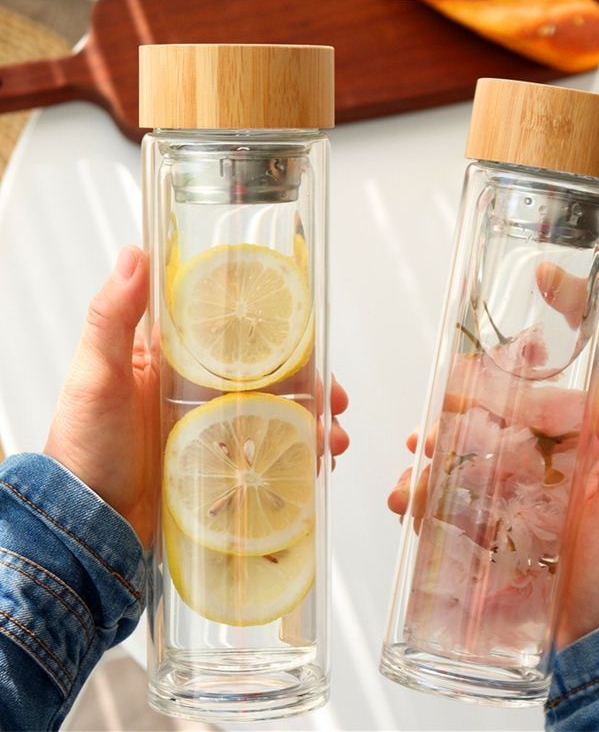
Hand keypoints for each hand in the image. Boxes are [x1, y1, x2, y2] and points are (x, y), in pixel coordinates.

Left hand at [45, 246, 348, 546]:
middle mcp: (199, 388)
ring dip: (312, 420)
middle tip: (333, 398)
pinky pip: (270, 452)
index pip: (233, 330)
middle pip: (269, 373)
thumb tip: (134, 254)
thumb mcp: (96, 377)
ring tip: (332, 439)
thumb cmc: (84, 447)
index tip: (310, 332)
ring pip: (277, 412)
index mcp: (173, 358)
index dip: (277, 327)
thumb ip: (111, 318)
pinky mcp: (222, 462)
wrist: (91, 525)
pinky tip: (316, 464)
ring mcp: (214, 426)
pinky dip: (299, 455)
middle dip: (310, 382)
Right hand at [388, 365, 598, 648]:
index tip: (457, 388)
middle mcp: (539, 479)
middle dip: (443, 436)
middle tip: (420, 443)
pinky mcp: (492, 543)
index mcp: (572, 460)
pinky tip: (409, 515)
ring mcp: (512, 511)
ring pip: (459, 477)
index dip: (491, 395)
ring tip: (404, 491)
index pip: (527, 411)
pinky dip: (425, 511)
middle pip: (483, 440)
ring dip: (425, 476)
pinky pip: (453, 517)